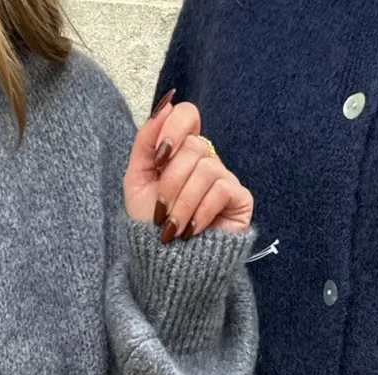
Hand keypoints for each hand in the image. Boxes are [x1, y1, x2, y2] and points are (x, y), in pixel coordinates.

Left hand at [124, 93, 253, 240]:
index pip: (187, 115)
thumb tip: (165, 105)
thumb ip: (145, 142)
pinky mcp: (240, 200)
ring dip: (182, 203)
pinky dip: (201, 212)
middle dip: (170, 181)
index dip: (173, 128)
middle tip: (160, 211)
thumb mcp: (137, 181)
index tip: (158, 157)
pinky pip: (221, 189)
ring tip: (172, 230)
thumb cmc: (151, 227)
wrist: (166, 266)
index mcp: (181, 152)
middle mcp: (206, 160)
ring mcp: (225, 178)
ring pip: (206, 169)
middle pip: (193, 146)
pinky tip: (191, 231)